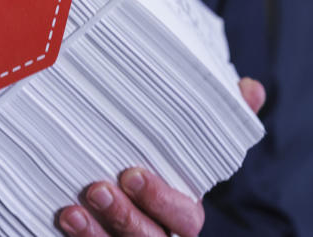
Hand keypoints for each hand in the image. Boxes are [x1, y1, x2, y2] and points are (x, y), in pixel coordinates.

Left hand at [56, 77, 266, 236]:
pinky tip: (62, 217)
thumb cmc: (160, 157)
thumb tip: (250, 89)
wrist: (120, 176)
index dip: (160, 200)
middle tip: (97, 188)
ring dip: (94, 233)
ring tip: (72, 209)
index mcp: (182, 208)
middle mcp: (157, 231)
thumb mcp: (190, 138)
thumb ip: (223, 117)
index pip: (183, 216)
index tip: (132, 174)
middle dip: (125, 218)